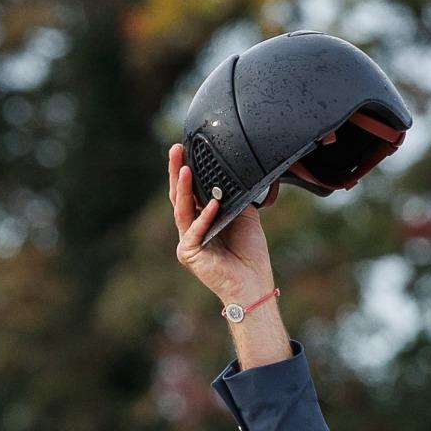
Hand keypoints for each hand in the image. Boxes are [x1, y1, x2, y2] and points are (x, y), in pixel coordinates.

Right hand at [167, 143, 273, 308]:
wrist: (254, 282)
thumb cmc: (250, 253)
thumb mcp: (244, 216)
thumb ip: (235, 197)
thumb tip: (234, 175)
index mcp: (202, 218)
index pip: (191, 190)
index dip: (188, 169)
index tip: (187, 149)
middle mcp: (190, 227)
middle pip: (180, 194)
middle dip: (177, 170)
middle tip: (176, 149)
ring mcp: (187, 240)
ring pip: (182, 209)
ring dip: (184, 188)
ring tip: (184, 168)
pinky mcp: (188, 253)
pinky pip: (195, 231)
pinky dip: (205, 217)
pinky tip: (213, 205)